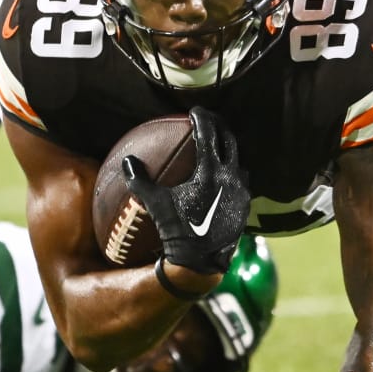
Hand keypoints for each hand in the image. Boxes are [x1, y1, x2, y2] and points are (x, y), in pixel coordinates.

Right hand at [121, 107, 250, 274]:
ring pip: (238, 159)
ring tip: (219, 144)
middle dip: (219, 126)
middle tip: (209, 119)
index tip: (194, 111)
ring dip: (228, 149)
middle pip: (229, 140)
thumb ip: (141, 181)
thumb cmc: (178, 231)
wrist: (202, 261)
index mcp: (210, 171)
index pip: (208, 134)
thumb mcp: (156, 205)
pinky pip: (242, 179)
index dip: (202, 118)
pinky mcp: (245, 203)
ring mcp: (241, 190)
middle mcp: (231, 176)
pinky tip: (225, 175)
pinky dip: (233, 171)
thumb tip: (127, 161)